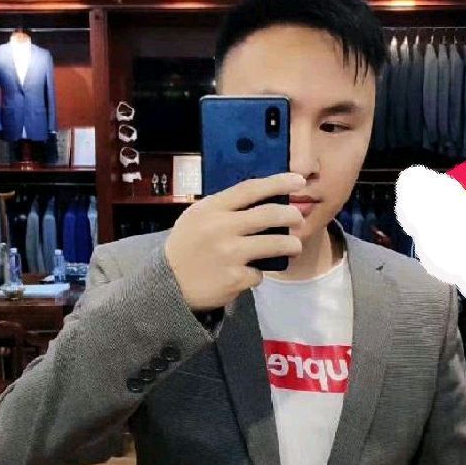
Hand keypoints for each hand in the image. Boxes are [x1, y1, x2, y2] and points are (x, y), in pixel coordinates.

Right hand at [164, 172, 305, 312]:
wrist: (167, 284)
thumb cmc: (187, 247)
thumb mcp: (197, 218)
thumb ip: (225, 207)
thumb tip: (264, 198)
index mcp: (212, 209)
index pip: (251, 188)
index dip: (278, 183)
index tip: (298, 180)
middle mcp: (221, 228)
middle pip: (270, 214)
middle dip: (292, 215)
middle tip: (298, 219)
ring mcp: (229, 254)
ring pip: (275, 244)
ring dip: (291, 245)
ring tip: (294, 247)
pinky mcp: (234, 278)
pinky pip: (260, 273)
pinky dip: (258, 274)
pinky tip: (248, 274)